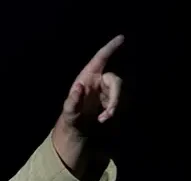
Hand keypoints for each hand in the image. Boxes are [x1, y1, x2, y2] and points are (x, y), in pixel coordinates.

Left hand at [53, 35, 123, 171]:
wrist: (76, 131)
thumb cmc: (70, 119)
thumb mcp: (69, 112)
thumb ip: (72, 100)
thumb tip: (78, 87)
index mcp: (87, 77)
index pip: (100, 59)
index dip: (110, 48)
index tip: (121, 38)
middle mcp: (99, 81)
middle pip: (116, 81)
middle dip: (116, 97)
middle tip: (109, 114)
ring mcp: (106, 90)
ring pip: (119, 93)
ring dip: (114, 106)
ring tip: (103, 119)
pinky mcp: (111, 100)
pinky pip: (119, 101)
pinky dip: (114, 110)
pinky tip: (104, 119)